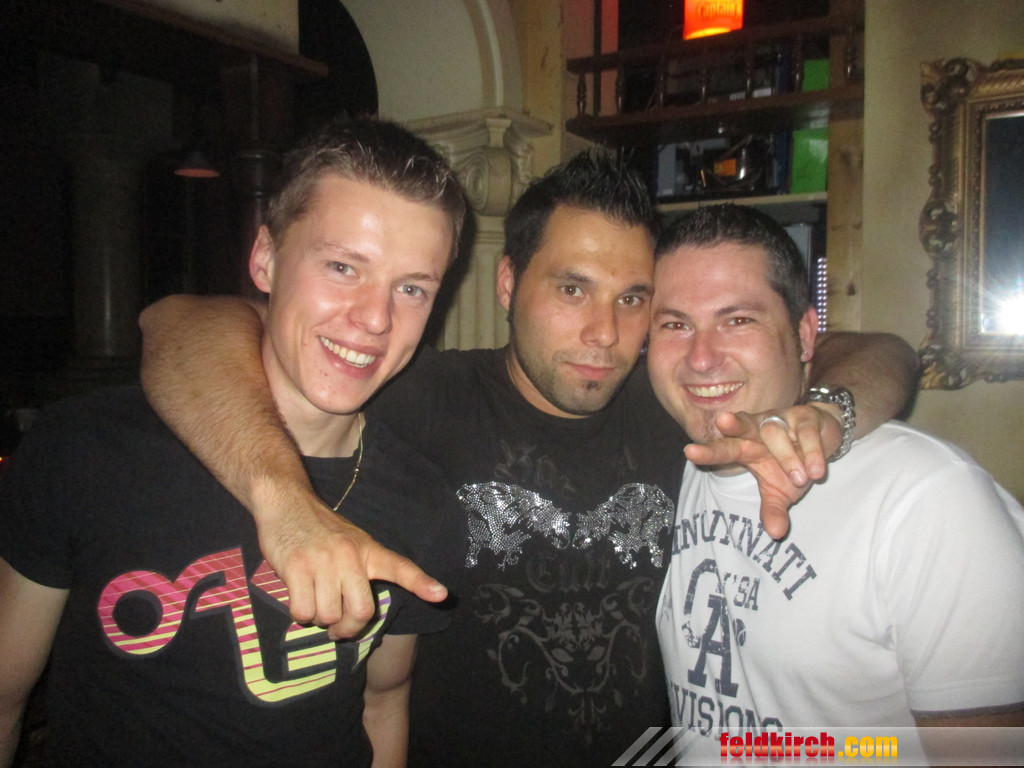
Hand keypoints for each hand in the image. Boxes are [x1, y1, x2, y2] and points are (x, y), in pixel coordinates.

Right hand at [255, 491, 447, 638]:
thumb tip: (361, 613)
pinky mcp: (296, 568)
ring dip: (319, 619)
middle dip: (347, 629)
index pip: (400, 568)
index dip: (421, 583)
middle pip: (361, 612)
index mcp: (369, 550)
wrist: (287, 502)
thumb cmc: (320, 529)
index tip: (441, 595)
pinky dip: (301, 614)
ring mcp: (323, 562)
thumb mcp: (352, 542)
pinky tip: (299, 599)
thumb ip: (362, 571)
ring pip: (328, 616)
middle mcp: (350, 556)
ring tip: (314, 603)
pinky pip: (303, 611)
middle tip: (338, 629)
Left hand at [684, 404, 840, 538]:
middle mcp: (758, 429)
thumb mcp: (781, 490)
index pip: (724, 449)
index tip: (689, 452)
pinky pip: (806, 433)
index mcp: (745, 447)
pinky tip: (816, 470)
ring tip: (801, 478)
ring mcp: (781, 419)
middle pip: (742, 425)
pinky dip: (812, 452)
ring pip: (776, 434)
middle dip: (732, 425)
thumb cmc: (792, 464)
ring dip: (788, 458)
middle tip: (723, 422)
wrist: (823, 436)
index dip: (708, 452)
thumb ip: (774, 509)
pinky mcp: (806, 417)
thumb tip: (776, 533)